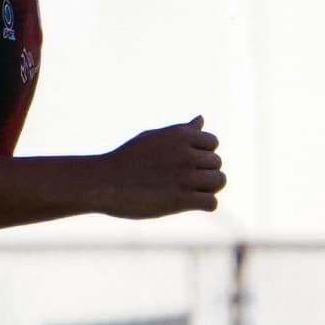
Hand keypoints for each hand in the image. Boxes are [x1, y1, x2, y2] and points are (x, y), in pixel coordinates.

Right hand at [96, 117, 226, 219]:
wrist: (104, 183)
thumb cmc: (127, 159)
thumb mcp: (154, 138)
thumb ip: (181, 131)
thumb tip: (201, 119)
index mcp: (180, 135)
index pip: (213, 142)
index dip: (203, 153)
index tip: (187, 162)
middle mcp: (186, 154)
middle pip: (217, 163)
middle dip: (205, 171)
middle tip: (185, 180)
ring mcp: (185, 177)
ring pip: (219, 181)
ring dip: (209, 188)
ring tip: (191, 191)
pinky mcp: (181, 200)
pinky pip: (212, 202)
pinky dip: (206, 204)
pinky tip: (190, 203)